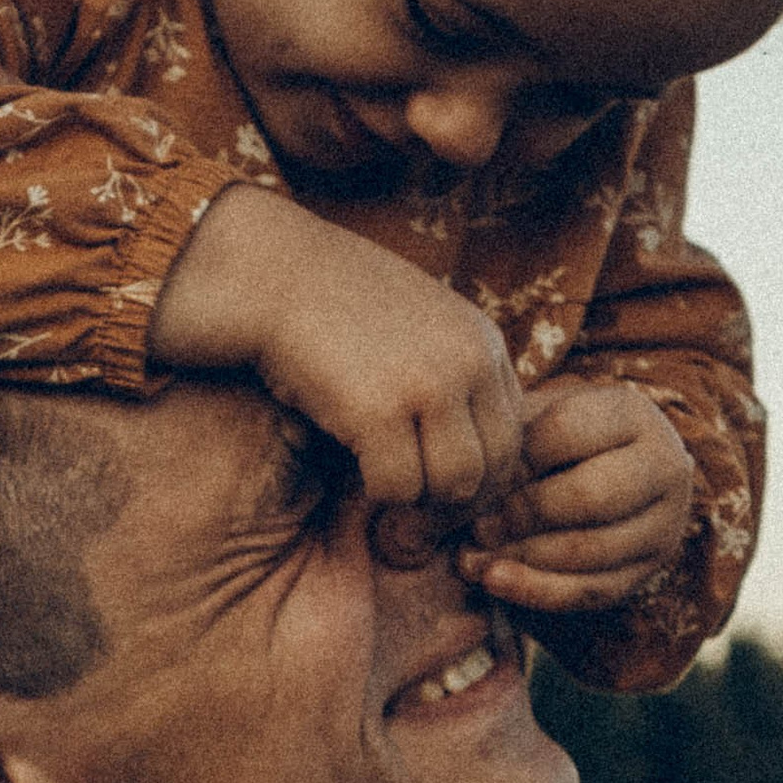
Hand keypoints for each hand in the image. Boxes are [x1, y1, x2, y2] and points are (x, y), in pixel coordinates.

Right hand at [146, 186, 526, 532]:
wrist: (269, 271)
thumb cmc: (331, 304)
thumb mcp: (414, 325)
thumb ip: (448, 372)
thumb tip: (465, 447)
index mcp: (482, 341)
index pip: (513, 436)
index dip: (481, 475)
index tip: (440, 486)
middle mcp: (468, 362)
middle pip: (494, 467)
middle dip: (455, 501)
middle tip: (417, 511)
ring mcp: (428, 385)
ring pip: (455, 486)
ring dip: (418, 502)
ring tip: (388, 492)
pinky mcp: (379, 410)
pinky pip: (399, 488)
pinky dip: (379, 495)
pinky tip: (356, 472)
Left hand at [461, 377, 693, 613]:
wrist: (610, 472)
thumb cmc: (556, 441)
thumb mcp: (537, 419)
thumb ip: (509, 442)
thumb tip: (471, 485)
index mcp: (633, 414)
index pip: (564, 433)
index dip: (513, 459)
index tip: (478, 475)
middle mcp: (664, 466)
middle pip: (589, 497)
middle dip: (523, 515)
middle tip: (477, 526)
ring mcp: (664, 523)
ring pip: (590, 550)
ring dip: (524, 558)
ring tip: (472, 559)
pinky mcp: (649, 570)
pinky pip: (591, 590)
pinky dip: (537, 591)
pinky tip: (495, 582)